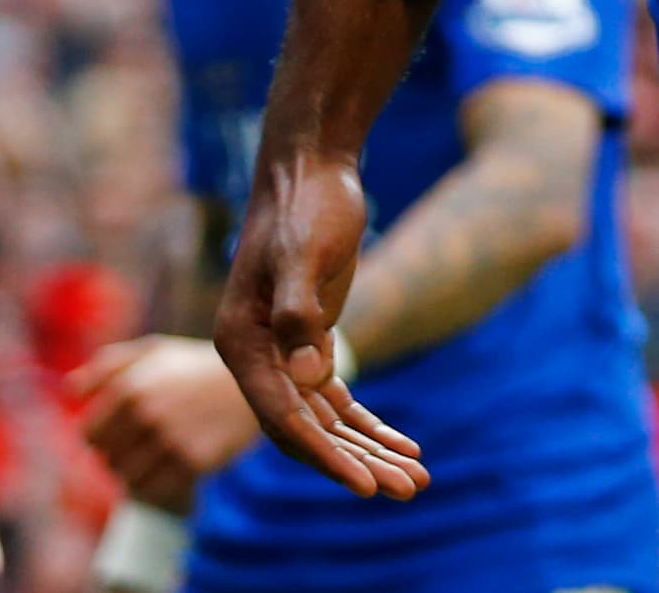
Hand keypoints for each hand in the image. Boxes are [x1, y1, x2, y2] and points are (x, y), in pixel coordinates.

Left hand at [72, 336, 260, 513]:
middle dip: (118, 455)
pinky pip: (154, 490)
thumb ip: (107, 367)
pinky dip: (155, 486)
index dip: (100, 437)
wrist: (254, 380)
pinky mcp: (192, 462)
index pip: (88, 434)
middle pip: (106, 459)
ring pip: (127, 478)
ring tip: (152, 459)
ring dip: (135, 474)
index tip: (117, 434)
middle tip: (139, 446)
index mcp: (130, 386)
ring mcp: (169, 439)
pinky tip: (168, 470)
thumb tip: (69, 389)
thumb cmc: (193, 366)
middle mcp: (146, 413)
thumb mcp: (153, 352)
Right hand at [216, 157, 427, 499]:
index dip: (326, 455)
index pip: (283, 418)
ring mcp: (282, 352)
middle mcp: (255, 357)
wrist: (311, 167)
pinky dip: (367, 423)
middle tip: (410, 490)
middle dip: (358, 463)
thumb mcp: (303, 255)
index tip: (367, 486)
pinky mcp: (308, 341)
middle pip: (306, 430)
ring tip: (418, 479)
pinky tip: (403, 444)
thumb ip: (299, 314)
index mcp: (240, 344)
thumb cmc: (304, 206)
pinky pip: (335, 398)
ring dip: (369, 450)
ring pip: (325, 421)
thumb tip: (309, 378)